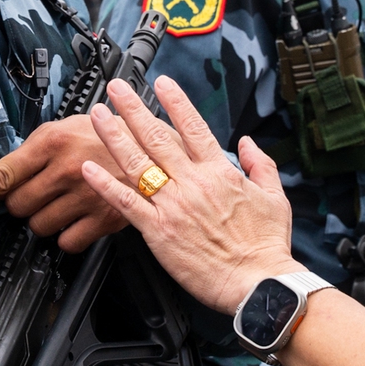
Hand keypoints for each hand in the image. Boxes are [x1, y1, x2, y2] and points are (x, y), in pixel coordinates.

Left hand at [0, 116, 129, 250]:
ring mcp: (84, 197)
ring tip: (65, 201)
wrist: (156, 149)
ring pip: (38, 226)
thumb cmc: (111, 135)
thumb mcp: (69, 125)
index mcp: (51, 142)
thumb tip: (5, 172)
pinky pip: (66, 242)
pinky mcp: (103, 219)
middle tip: (42, 189)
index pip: (2, 173)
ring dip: (44, 219)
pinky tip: (79, 216)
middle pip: (17, 206)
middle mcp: (64, 170)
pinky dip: (68, 235)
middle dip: (23, 202)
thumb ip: (36, 148)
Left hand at [78, 75, 295, 314]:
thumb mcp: (275, 196)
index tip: (161, 83)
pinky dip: (105, 184)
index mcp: (220, 171)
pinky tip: (89, 169)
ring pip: (136, 162)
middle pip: (156, 136)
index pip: (192, 126)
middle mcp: (193, 182)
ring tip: (97, 115)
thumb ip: (260, 164)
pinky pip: (126, 203)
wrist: (259, 282)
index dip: (174, 101)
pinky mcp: (158, 231)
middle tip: (116, 88)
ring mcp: (173, 205)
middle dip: (133, 108)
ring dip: (114, 135)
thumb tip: (247, 143)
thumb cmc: (266, 246)